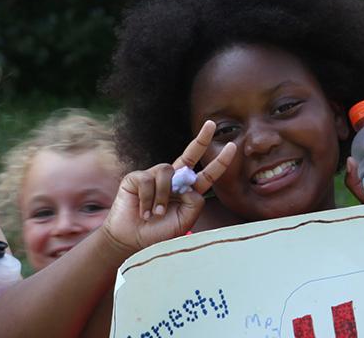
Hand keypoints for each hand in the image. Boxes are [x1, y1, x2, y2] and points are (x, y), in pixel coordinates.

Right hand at [102, 121, 238, 254]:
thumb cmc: (158, 233)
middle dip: (201, 139)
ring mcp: (154, 177)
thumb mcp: (183, 222)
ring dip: (163, 196)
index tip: (232, 147)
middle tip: (211, 124)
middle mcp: (173, 180)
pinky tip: (143, 211)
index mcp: (187, 191)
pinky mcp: (137, 177)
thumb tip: (191, 184)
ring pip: (167, 172)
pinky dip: (147, 199)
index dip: (220, 162)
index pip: (206, 174)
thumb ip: (194, 204)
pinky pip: (147, 180)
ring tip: (156, 214)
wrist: (131, 240)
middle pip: (189, 155)